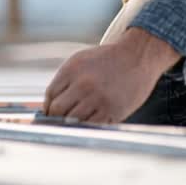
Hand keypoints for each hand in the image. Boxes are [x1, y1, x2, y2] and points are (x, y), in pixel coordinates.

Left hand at [43, 28, 178, 123]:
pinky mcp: (112, 111)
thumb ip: (65, 81)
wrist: (137, 57)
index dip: (48, 107)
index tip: (51, 113)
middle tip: (59, 122)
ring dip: (71, 125)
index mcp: (72, 70)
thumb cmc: (107, 60)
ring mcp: (98, 99)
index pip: (50, 96)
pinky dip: (88, 127)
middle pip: (58, 110)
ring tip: (75, 123)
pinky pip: (92, 126)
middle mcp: (83, 84)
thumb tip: (49, 106)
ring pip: (73, 121)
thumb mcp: (81, 62)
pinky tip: (89, 123)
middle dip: (56, 118)